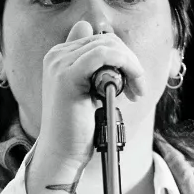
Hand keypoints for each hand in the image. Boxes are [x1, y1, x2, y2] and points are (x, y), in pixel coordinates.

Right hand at [38, 20, 145, 168]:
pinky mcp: (66, 76)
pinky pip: (103, 55)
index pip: (100, 39)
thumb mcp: (90, 92)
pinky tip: (130, 86)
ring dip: (131, 66)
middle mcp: (56, 56)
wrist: (62, 153)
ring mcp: (59, 64)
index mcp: (60, 57)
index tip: (132, 81)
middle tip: (138, 89)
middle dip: (130, 62)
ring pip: (108, 46)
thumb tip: (111, 49)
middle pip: (107, 40)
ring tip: (136, 91)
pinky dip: (124, 65)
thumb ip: (96, 69)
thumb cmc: (78, 128)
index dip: (122, 56)